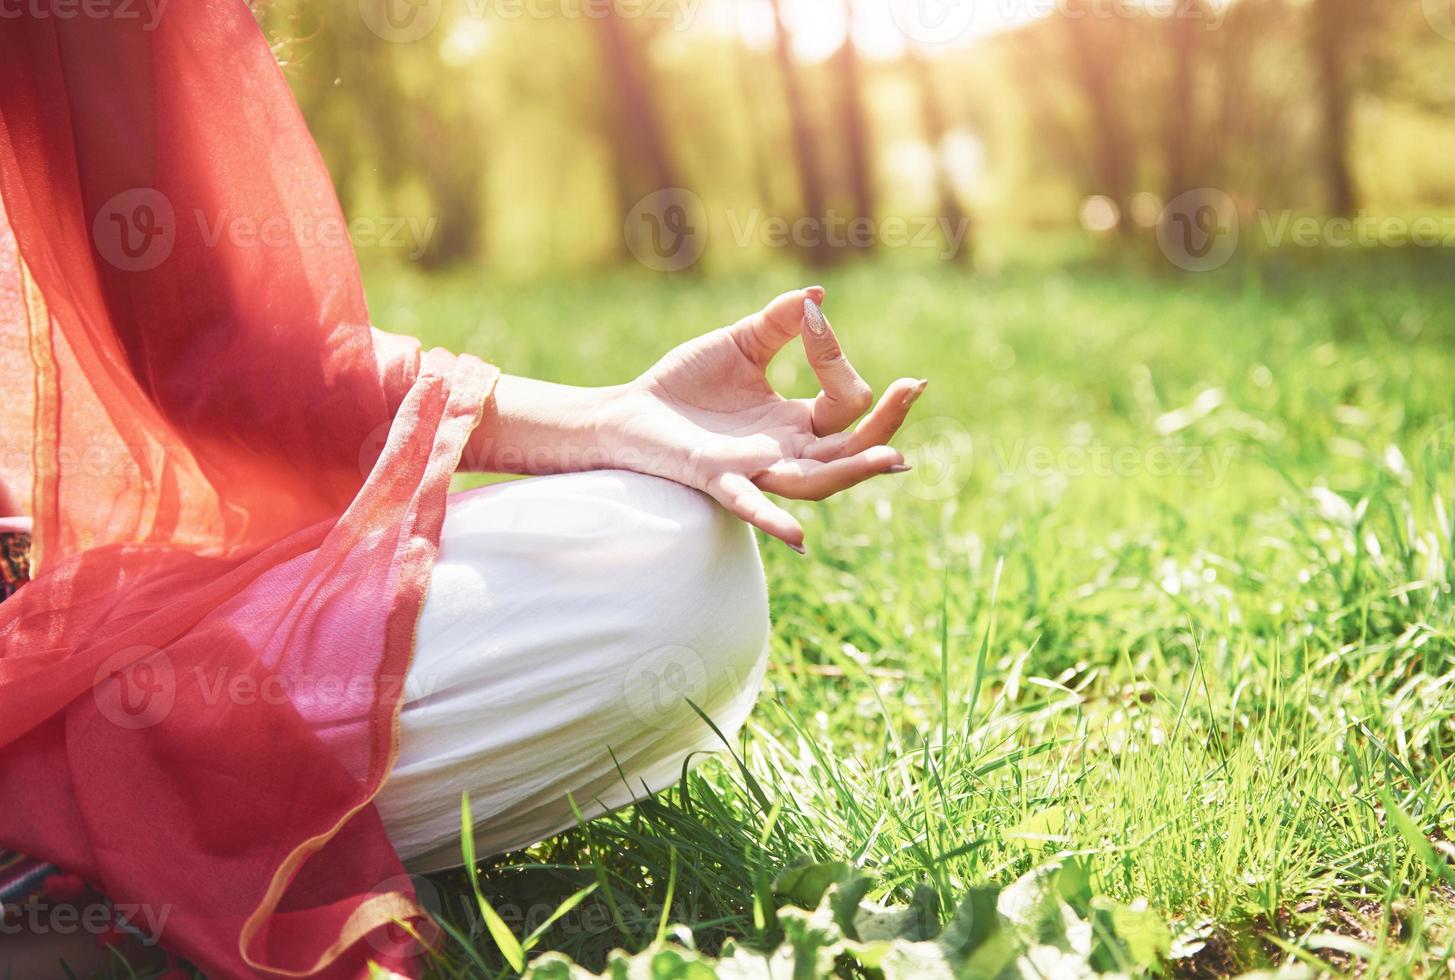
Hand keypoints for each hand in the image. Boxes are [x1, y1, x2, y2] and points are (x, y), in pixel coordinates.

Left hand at [599, 286, 926, 550]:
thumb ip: (778, 323)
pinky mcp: (717, 479)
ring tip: (892, 457)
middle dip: (887, 423)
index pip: (845, 401)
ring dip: (855, 472)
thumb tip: (816, 296)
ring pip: (818, 482)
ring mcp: (755, 470)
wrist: (627, 412)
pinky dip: (773, 521)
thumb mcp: (739, 343)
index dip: (836, 358)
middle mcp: (785, 452)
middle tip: (915, 387)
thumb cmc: (684, 385)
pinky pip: (750, 505)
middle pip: (851, 449)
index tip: (813, 319)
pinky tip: (797, 538)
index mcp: (795, 423)